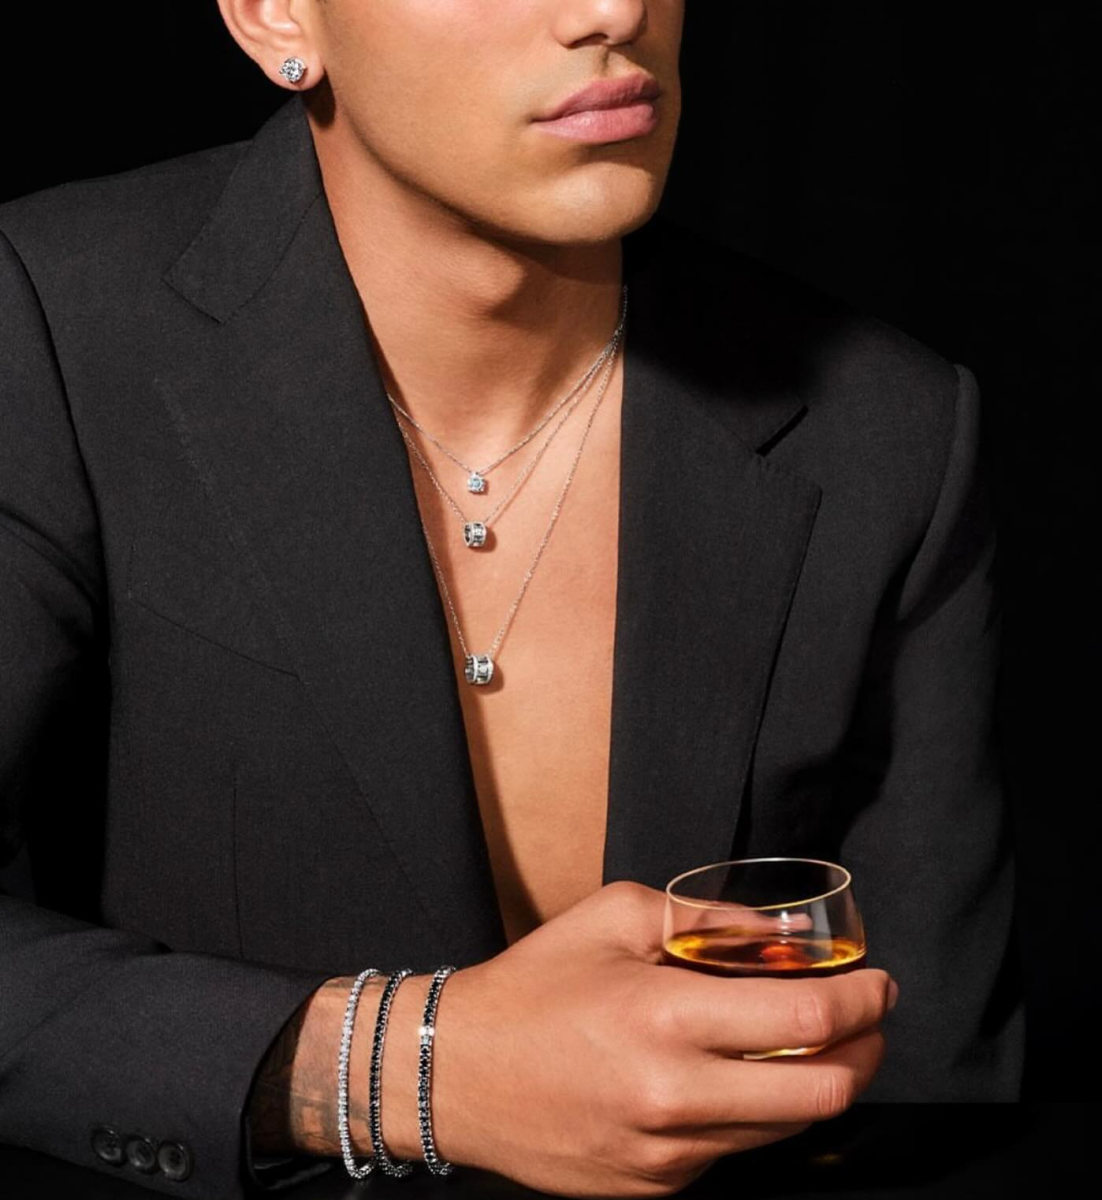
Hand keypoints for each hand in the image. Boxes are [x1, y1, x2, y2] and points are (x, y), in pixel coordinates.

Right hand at [430, 880, 895, 1196]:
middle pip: (823, 1092)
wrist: (455, 1072)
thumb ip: (705, 919)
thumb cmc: (534, 984)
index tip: (879, 984)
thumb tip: (779, 933)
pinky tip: (738, 1078)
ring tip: (815, 1046)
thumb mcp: (615, 916)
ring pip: (785, 1128)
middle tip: (868, 1021)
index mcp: (666, 1016)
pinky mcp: (656, 1185)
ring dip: (820, 1085)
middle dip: (866, 1052)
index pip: (807, 1020)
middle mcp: (676, 1095)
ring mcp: (668, 1153)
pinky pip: (733, 1150)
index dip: (863, 1000)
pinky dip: (755, 1113)